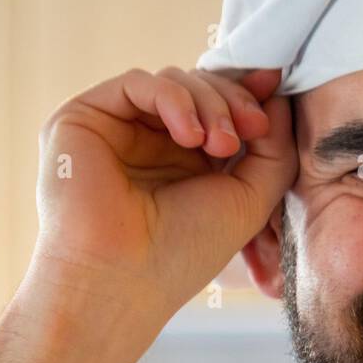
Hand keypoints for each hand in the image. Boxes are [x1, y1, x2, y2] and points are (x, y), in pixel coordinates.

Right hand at [27, 65, 296, 342]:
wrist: (121, 280)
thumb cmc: (182, 254)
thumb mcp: (250, 199)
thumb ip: (273, 149)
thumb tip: (277, 95)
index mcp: (187, 164)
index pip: (220, 109)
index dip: (249, 95)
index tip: (276, 89)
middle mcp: (150, 144)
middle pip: (200, 89)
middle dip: (234, 100)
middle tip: (254, 129)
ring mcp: (118, 130)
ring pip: (173, 82)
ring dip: (210, 103)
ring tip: (221, 145)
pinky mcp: (85, 118)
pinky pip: (138, 83)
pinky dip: (173, 99)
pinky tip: (190, 137)